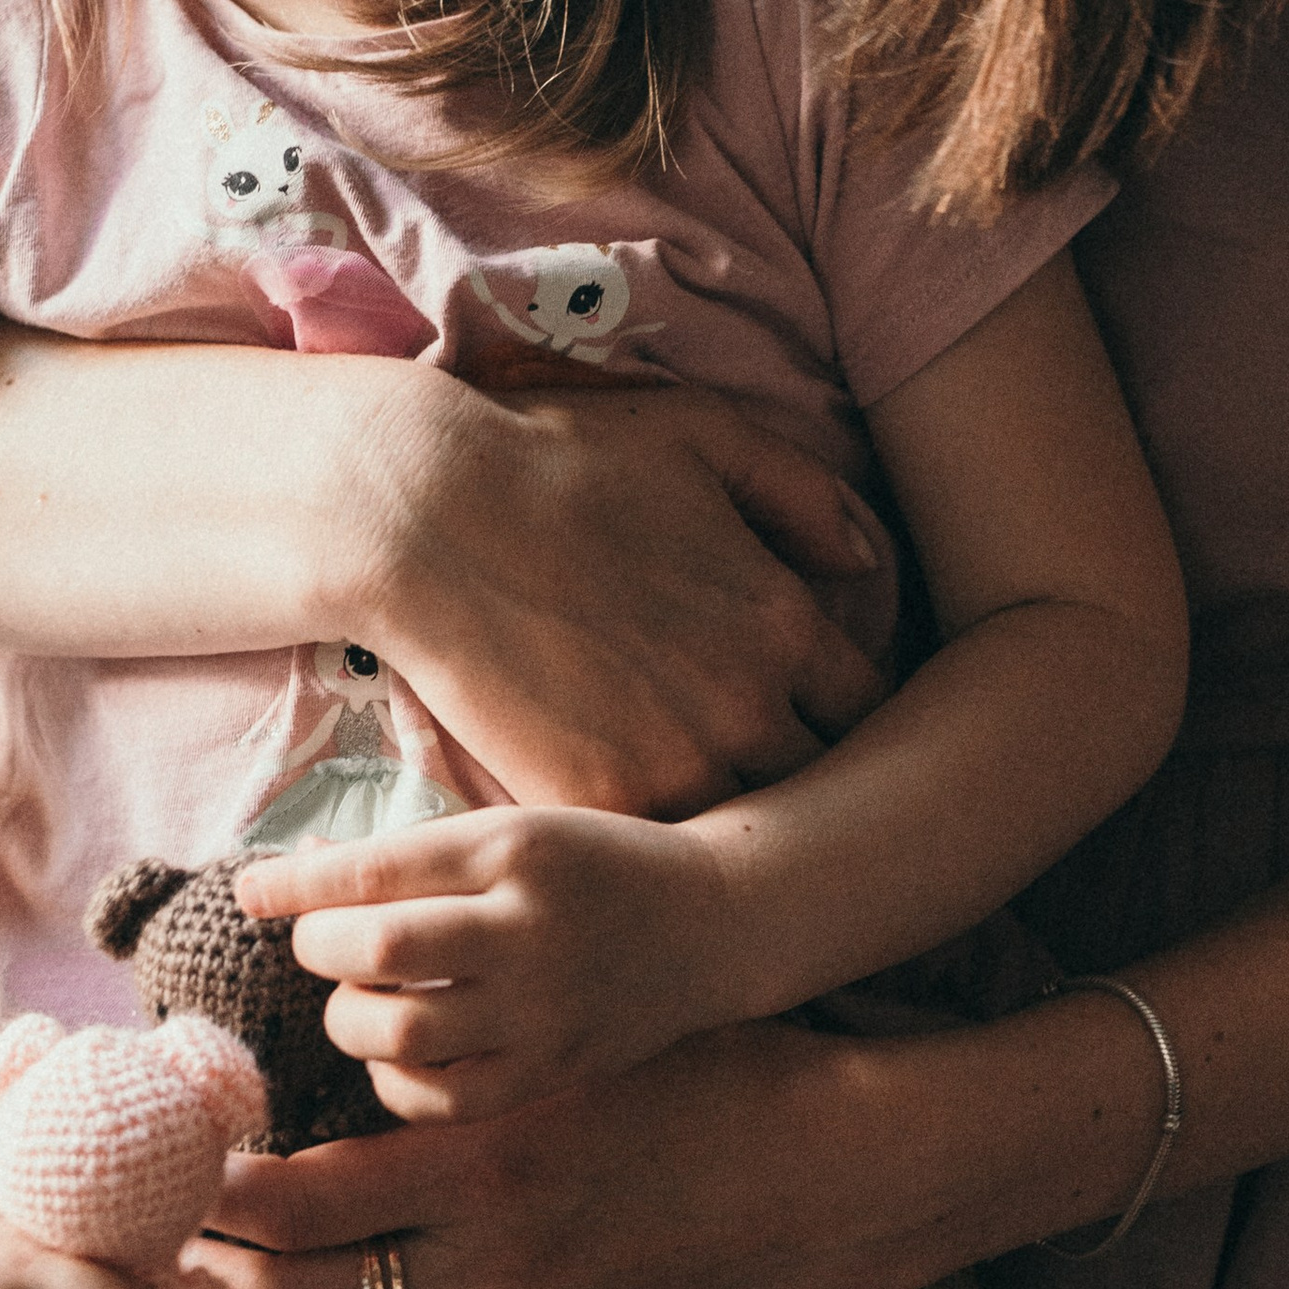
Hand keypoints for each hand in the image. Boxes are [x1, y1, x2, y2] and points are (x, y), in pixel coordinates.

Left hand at [193, 1019, 889, 1288]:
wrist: (813, 1176)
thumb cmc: (687, 1082)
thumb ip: (445, 1075)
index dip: (217, 1200)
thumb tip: (317, 1069)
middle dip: (210, 1285)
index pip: (301, 1204)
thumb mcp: (557, 1057)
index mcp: (486, 1166)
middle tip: (144, 1259)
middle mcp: (493, 1270)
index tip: (170, 1176)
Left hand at [236, 809, 737, 1121]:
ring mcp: (546, 1006)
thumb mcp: (511, 830)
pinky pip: (446, 1099)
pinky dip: (398, 1083)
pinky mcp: (556, 1069)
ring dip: (351, 1019)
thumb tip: (297, 874)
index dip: (296, 885)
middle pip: (380, 952)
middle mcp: (529, 926)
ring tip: (357, 1003)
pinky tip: (398, 1058)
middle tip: (318, 947)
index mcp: (514, 847)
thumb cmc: (591, 865)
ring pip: (403, 1032)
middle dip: (321, 951)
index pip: (375, 869)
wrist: (713, 922)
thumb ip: (412, 857)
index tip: (251, 892)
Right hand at [357, 381, 886, 812]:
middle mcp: (746, 706)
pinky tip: (634, 815)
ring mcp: (670, 766)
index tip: (812, 710)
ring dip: (730, 819)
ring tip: (703, 799)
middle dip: (802, 776)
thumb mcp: (701, 433)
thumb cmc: (560, 460)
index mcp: (784, 621)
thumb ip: (801, 491)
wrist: (421, 516)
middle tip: (765, 768)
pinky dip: (651, 845)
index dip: (843, 711)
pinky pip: (653, 854)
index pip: (867, 706)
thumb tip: (863, 562)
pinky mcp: (593, 806)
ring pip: (741, 834)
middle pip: (819, 784)